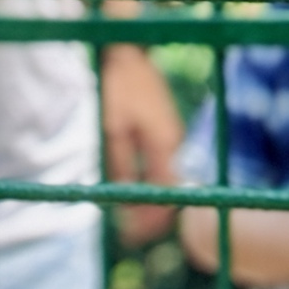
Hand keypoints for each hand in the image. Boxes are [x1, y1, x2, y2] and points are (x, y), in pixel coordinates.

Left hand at [102, 45, 182, 244]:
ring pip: (170, 184)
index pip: (166, 196)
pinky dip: (155, 187)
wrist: (128, 52)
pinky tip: (139, 193)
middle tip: (130, 234)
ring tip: (132, 220)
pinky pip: (166, 170)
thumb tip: (123, 198)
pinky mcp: (169, 134)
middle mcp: (176, 146)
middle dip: (152, 219)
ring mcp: (175, 140)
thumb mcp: (112, 127)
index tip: (131, 237)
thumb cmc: (117, 86)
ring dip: (154, 204)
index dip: (150, 221)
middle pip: (172, 194)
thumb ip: (120, 164)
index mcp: (165, 146)